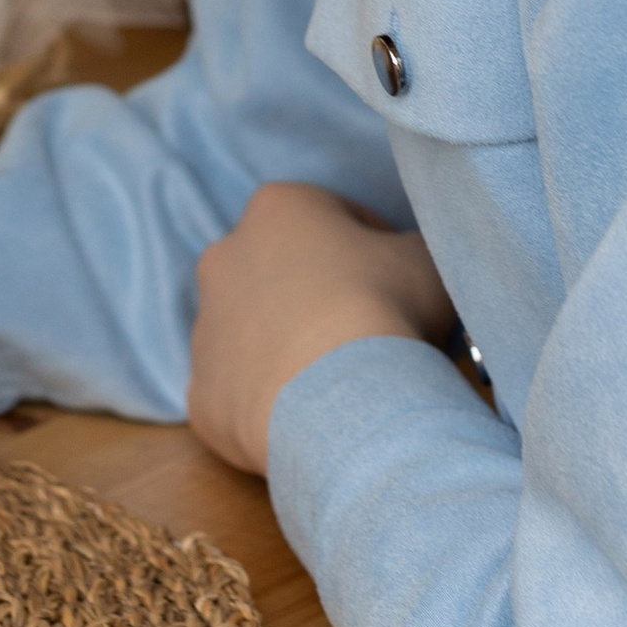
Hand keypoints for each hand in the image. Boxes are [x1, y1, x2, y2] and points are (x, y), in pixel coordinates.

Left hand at [188, 182, 455, 477]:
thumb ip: (411, 246)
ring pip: (255, 334)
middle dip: (320, 297)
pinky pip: (242, 395)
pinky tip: (311, 418)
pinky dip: (272, 405)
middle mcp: (225, 258)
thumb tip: (407, 259)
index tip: (402, 287)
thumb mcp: (425, 256)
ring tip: (339, 383)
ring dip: (290, 349)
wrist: (338, 398)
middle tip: (369, 334)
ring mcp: (205, 329)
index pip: (336, 218)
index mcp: (277, 208)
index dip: (376, 251)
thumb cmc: (384, 306)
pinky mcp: (201, 393)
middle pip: (284, 273)